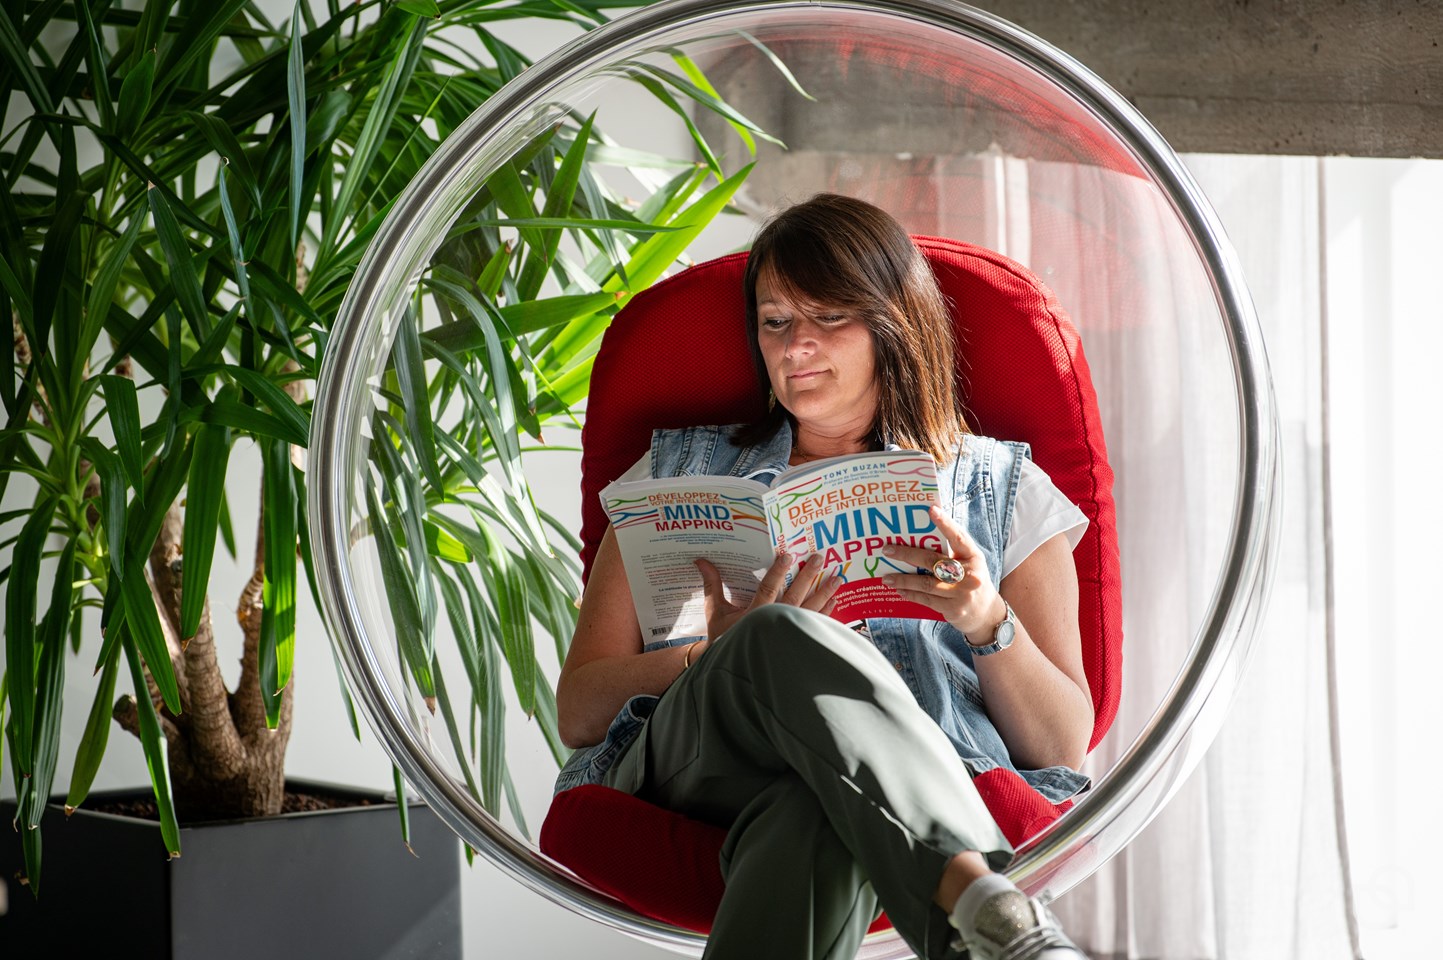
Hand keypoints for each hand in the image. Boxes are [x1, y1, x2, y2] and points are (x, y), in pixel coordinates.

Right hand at [694, 551, 841, 642]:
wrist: (731, 667)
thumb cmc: (723, 638)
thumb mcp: (715, 612)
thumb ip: (712, 585)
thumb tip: (701, 561)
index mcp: (754, 614)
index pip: (768, 589)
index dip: (777, 572)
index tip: (788, 556)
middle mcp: (774, 623)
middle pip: (794, 596)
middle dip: (808, 576)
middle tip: (819, 558)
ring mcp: (788, 634)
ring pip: (809, 610)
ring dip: (824, 593)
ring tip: (837, 578)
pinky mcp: (796, 642)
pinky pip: (814, 625)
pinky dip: (826, 614)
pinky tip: (834, 601)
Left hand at [880, 505, 1006, 640]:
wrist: (986, 612)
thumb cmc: (971, 579)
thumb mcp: (969, 562)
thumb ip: (951, 550)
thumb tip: (921, 534)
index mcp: (973, 557)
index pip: (958, 537)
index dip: (945, 523)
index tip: (931, 510)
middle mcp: (970, 574)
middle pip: (933, 560)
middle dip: (907, 554)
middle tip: (887, 550)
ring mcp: (962, 593)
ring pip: (926, 583)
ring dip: (903, 580)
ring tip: (886, 577)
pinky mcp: (953, 609)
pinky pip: (926, 599)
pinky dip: (911, 594)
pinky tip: (899, 590)